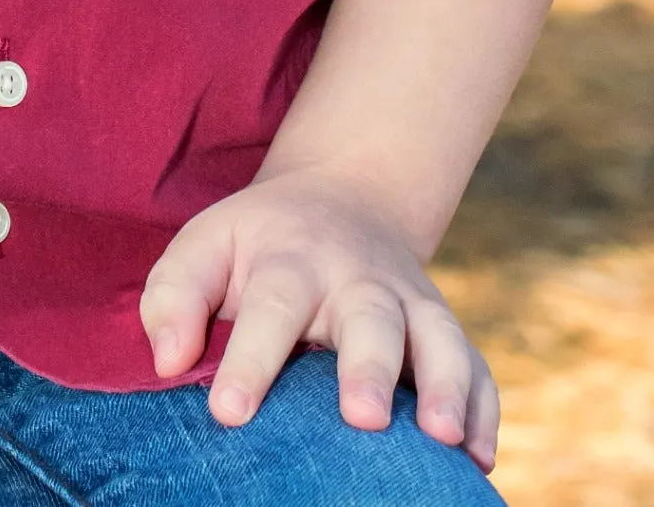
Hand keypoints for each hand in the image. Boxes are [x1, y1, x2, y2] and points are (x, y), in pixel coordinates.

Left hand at [139, 161, 497, 468]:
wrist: (343, 195)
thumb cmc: (258, 244)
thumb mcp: (205, 246)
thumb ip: (173, 295)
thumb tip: (168, 359)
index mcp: (291, 259)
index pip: (270, 306)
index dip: (251, 360)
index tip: (230, 413)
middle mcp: (357, 279)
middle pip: (370, 317)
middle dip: (369, 366)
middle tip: (362, 418)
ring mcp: (409, 302)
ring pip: (438, 338)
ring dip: (446, 385)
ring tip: (444, 438)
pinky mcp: (443, 329)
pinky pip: (478, 367)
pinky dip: (485, 408)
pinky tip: (480, 457)